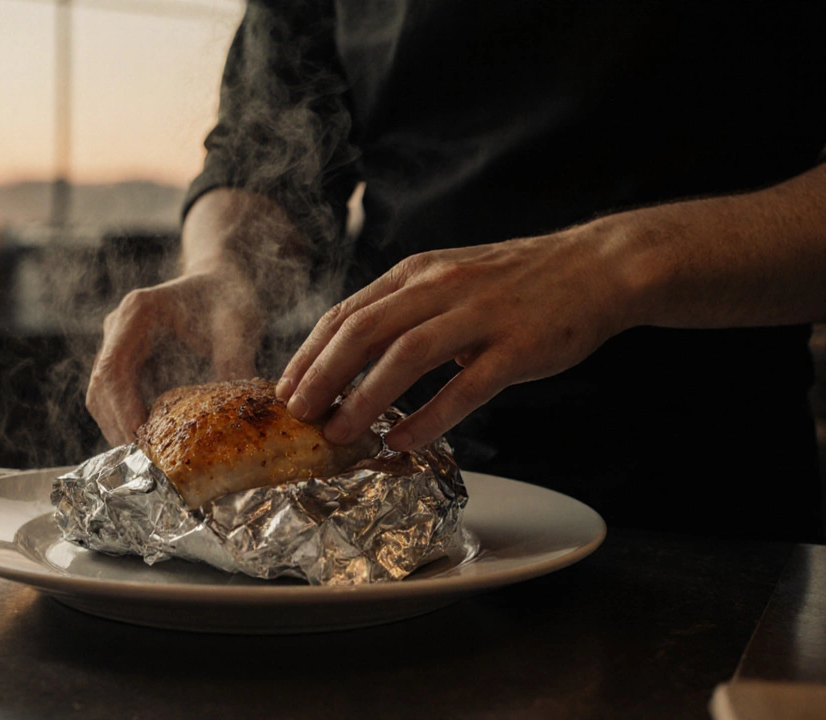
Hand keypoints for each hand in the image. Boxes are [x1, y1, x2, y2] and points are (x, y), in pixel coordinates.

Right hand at [86, 267, 263, 445]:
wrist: (218, 279)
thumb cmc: (226, 296)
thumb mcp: (237, 324)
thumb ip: (234, 360)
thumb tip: (234, 413)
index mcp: (137, 312)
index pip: (114, 369)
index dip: (122, 410)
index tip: (140, 442)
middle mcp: (118, 328)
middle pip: (100, 388)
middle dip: (119, 428)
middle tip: (146, 465)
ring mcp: (117, 344)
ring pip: (101, 397)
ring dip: (119, 429)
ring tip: (149, 461)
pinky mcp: (125, 361)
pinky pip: (115, 397)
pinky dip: (127, 421)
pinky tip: (152, 443)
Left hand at [276, 228, 631, 450]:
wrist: (598, 268)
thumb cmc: (518, 282)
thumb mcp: (449, 279)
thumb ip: (405, 309)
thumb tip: (354, 352)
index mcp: (418, 273)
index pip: (347, 312)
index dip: (311, 352)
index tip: (287, 387)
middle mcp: (441, 288)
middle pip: (364, 330)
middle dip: (322, 375)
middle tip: (298, 413)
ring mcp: (480, 315)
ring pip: (406, 356)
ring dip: (365, 398)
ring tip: (339, 432)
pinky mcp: (516, 347)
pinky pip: (464, 388)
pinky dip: (428, 417)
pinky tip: (403, 442)